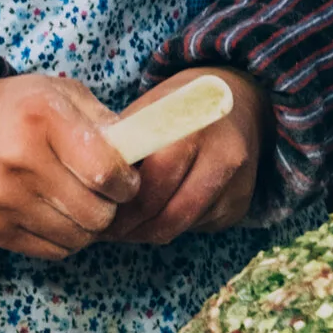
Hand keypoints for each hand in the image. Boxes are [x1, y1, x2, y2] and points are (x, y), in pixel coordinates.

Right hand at [0, 73, 137, 259]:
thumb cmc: (22, 109)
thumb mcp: (65, 95)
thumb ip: (107, 124)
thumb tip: (143, 156)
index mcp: (40, 119)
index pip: (106, 173)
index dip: (127, 183)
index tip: (125, 180)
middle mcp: (17, 162)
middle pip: (95, 214)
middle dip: (110, 207)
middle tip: (103, 193)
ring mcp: (0, 199)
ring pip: (77, 239)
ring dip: (87, 225)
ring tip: (78, 201)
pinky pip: (53, 251)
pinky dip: (63, 237)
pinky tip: (55, 212)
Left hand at [103, 69, 265, 247]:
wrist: (243, 100)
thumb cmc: (183, 105)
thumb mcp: (151, 108)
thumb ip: (126, 142)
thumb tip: (89, 182)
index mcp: (194, 128)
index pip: (154, 183)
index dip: (123, 206)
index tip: (99, 214)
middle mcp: (224, 157)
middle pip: (170, 214)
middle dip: (133, 228)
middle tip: (107, 231)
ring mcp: (237, 185)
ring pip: (183, 226)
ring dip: (150, 232)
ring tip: (124, 228)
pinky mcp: (241, 204)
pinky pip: (198, 226)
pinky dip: (173, 226)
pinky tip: (155, 217)